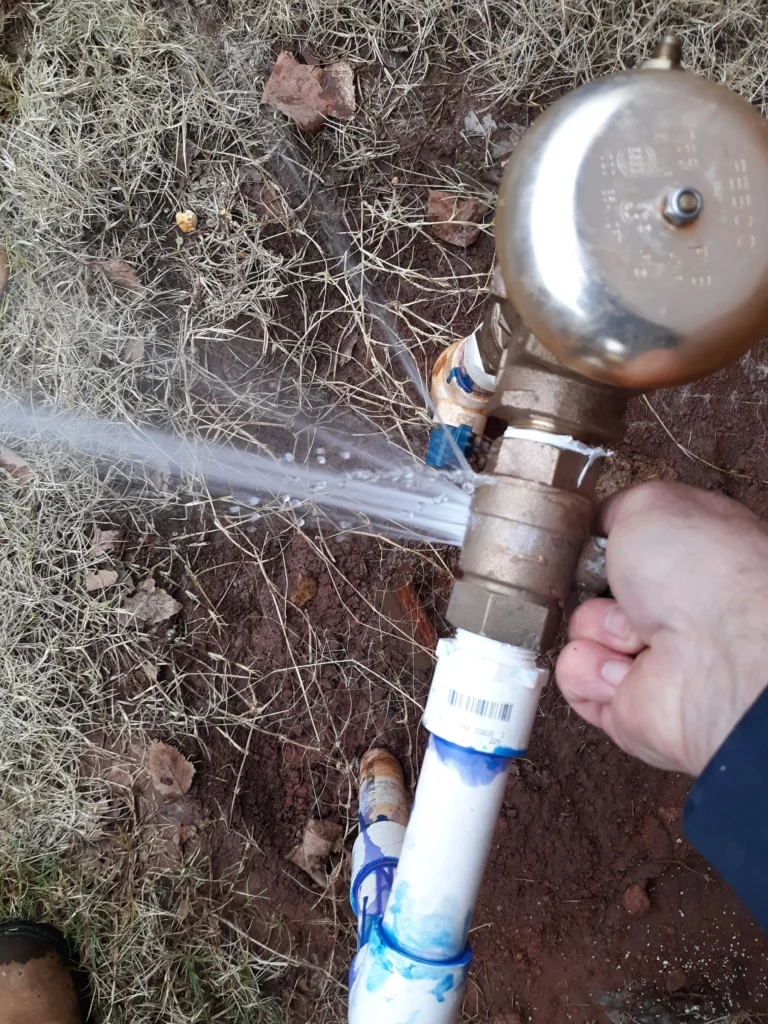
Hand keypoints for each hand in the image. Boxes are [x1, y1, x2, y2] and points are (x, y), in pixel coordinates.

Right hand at [556, 481, 767, 774]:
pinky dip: (588, 670)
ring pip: (581, 633)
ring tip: (630, 635)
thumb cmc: (702, 571)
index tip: (589, 543)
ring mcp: (653, 661)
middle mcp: (678, 611)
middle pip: (596, 592)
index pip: (628, 550)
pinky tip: (621, 668)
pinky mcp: (627, 707)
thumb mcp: (650, 505)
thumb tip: (598, 523)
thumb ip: (617, 510)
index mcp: (691, 561)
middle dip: (590, 588)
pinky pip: (576, 678)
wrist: (716, 654)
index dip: (602, 546)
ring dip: (593, 628)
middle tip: (616, 590)